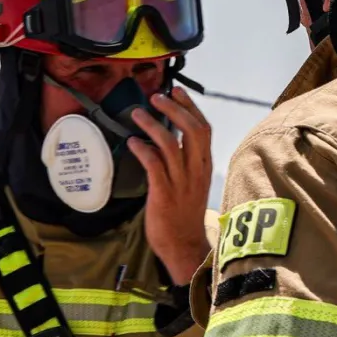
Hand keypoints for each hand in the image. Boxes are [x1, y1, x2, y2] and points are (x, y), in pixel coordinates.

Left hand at [126, 86, 213, 283]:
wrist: (184, 246)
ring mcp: (181, 182)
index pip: (203, 129)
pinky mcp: (164, 193)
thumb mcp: (190, 183)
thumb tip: (162, 140)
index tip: (176, 91)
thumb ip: (182, 162)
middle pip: (191, 130)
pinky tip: (132, 142)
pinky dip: (143, 149)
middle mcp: (196, 171)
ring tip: (137, 113)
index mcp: (204, 166)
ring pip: (170, 144)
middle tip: (156, 97)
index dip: (190, 107)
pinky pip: (154, 165)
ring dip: (153, 125)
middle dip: (173, 109)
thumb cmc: (183, 214)